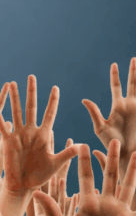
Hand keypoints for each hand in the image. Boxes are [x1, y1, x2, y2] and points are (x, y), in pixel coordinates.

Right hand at [0, 76, 77, 191]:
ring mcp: (19, 135)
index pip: (49, 114)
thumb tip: (81, 145)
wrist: (24, 185)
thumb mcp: (56, 164)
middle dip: (32, 92)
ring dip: (15, 98)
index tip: (55, 87)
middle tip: (31, 77)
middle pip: (31, 107)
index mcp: (44, 135)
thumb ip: (66, 154)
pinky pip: (3, 127)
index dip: (52, 101)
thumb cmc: (40, 175)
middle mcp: (31, 131)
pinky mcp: (8, 141)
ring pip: (17, 112)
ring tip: (12, 83)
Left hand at [34, 141, 135, 215]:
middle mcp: (103, 205)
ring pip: (124, 184)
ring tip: (131, 150)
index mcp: (86, 204)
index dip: (82, 161)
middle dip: (110, 158)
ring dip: (128, 168)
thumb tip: (36, 192)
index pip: (85, 176)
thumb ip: (51, 210)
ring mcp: (118, 212)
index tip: (79, 144)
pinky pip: (133, 200)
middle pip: (107, 175)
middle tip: (112, 139)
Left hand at [83, 59, 135, 180]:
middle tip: (134, 59)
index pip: (116, 87)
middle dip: (134, 72)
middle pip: (133, 84)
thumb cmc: (112, 144)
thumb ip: (94, 113)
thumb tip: (84, 99)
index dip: (116, 76)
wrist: (127, 157)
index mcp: (117, 106)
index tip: (114, 64)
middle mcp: (130, 106)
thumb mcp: (101, 127)